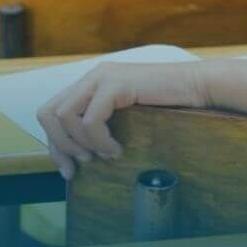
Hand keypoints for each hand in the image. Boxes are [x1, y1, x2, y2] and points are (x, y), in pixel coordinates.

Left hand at [36, 61, 208, 179]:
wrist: (197, 87)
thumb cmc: (169, 105)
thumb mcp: (126, 116)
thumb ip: (104, 124)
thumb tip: (80, 156)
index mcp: (91, 83)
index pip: (51, 112)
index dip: (54, 144)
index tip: (68, 170)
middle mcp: (92, 76)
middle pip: (49, 113)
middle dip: (60, 146)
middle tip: (80, 167)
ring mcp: (103, 77)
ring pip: (65, 116)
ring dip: (81, 143)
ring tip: (105, 155)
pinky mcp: (117, 84)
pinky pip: (91, 119)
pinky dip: (100, 140)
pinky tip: (117, 148)